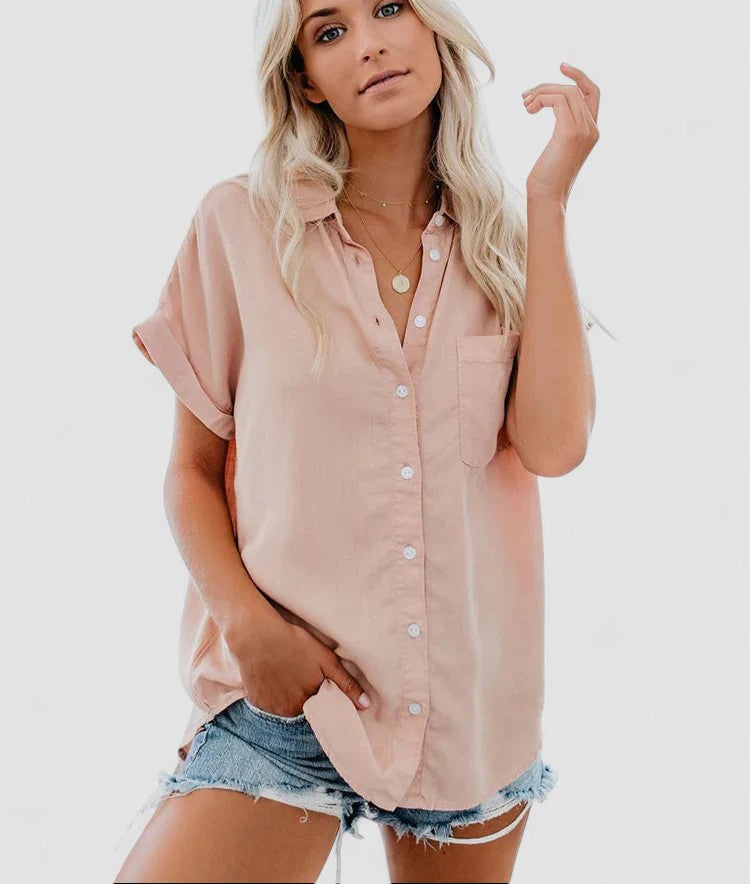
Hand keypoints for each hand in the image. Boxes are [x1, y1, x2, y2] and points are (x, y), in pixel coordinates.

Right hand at [226, 609, 371, 715]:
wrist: (257, 636)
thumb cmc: (294, 643)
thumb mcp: (326, 660)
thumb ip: (347, 684)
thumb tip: (367, 706)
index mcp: (309, 703)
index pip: (321, 709)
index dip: (321, 696)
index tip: (317, 683)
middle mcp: (289, 712)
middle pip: (303, 709)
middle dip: (304, 695)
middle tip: (299, 673)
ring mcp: (270, 709)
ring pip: (285, 708)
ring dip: (287, 696)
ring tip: (286, 673)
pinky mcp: (256, 702)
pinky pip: (268, 705)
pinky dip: (272, 695)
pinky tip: (272, 676)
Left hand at [522, 62, 599, 206]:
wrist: (547, 199)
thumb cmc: (546, 180)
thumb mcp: (556, 149)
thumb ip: (560, 128)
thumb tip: (543, 107)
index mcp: (591, 132)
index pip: (592, 93)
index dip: (579, 76)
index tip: (561, 66)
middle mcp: (592, 129)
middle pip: (574, 89)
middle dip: (547, 87)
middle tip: (525, 97)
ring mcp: (584, 130)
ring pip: (566, 92)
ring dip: (541, 93)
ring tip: (524, 105)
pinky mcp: (570, 133)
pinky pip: (559, 101)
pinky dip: (542, 99)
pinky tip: (529, 110)